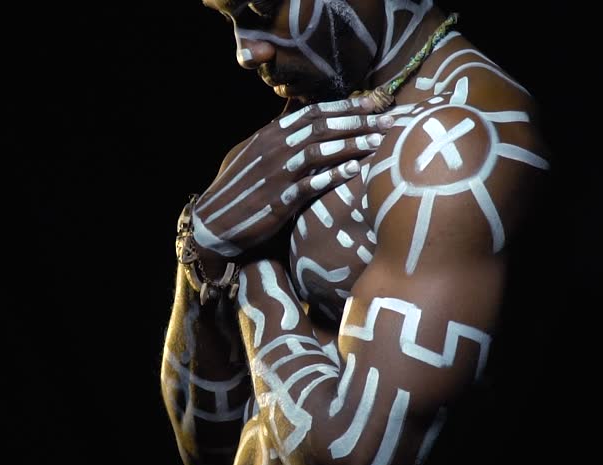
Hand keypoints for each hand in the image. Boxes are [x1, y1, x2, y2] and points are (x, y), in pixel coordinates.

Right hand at [192, 96, 393, 263]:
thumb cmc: (240, 186)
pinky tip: (355, 171)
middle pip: (322, 127)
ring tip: (380, 142)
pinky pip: (309, 184)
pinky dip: (332, 176)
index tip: (372, 103)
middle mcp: (274, 148)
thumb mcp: (254, 152)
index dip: (345, 107)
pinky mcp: (278, 200)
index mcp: (271, 134)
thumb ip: (278, 131)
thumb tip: (296, 109)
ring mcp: (276, 173)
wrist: (214, 222)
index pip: (313, 113)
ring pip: (318, 151)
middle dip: (358, 122)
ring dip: (351, 144)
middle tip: (388, 120)